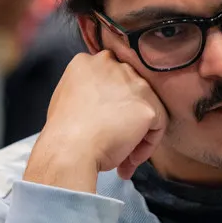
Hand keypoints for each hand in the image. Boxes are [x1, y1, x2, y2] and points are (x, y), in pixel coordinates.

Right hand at [24, 51, 167, 190]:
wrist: (69, 149)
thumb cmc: (63, 133)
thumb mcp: (67, 97)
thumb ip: (87, 91)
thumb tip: (103, 104)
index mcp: (87, 62)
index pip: (112, 78)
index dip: (112, 104)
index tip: (106, 124)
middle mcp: (113, 66)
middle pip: (132, 90)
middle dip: (127, 118)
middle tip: (116, 142)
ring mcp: (133, 84)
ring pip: (147, 108)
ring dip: (138, 134)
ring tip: (123, 158)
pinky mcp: (147, 106)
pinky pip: (158, 126)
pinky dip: (147, 146)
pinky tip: (129, 160)